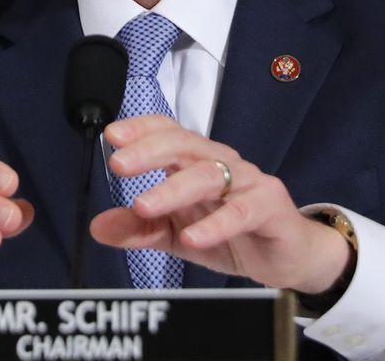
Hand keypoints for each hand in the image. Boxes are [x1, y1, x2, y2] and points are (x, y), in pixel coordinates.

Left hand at [90, 114, 350, 293]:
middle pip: (185, 144)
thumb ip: (139, 229)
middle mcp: (222, 163)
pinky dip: (215, 224)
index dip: (142, 128)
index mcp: (197, 162)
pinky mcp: (270, 206)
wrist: (287, 257)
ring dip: (173, 189)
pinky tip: (192, 237)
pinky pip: (241, 211)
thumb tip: (97, 226)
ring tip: (143, 206)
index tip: (112, 136)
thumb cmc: (233, 234)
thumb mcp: (176, 234)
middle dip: (149, 151)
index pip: (168, 132)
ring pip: (209, 175)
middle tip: (119, 164)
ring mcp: (248, 181)